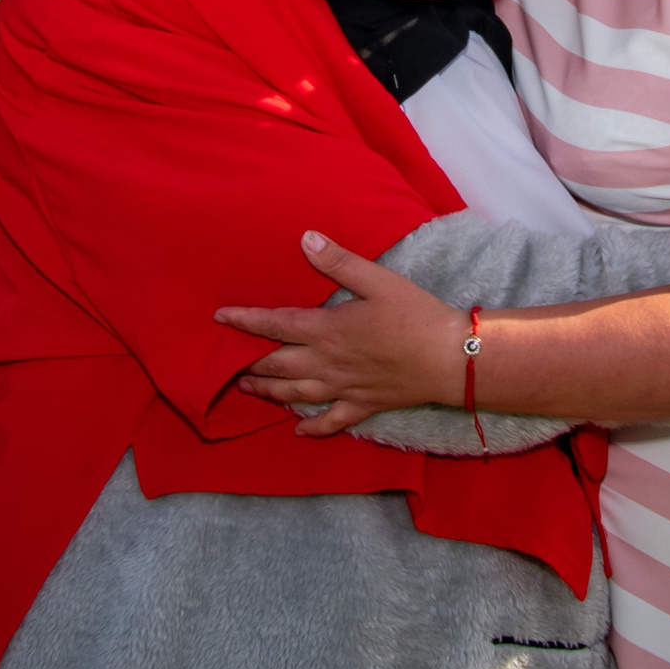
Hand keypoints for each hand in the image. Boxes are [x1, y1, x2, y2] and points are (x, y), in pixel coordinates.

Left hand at [219, 233, 467, 436]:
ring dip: (268, 392)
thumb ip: (339, 262)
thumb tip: (306, 239)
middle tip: (225, 363)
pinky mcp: (363, 405)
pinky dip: (313, 426)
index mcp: (327, 330)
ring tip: (248, 389)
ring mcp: (344, 388)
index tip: (220, 318)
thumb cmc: (415, 315)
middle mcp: (327, 363)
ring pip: (296, 394)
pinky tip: (298, 429)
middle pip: (277, 365)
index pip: (275, 325)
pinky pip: (332, 420)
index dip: (245, 321)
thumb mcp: (378, 280)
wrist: (449, 358)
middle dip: (249, 363)